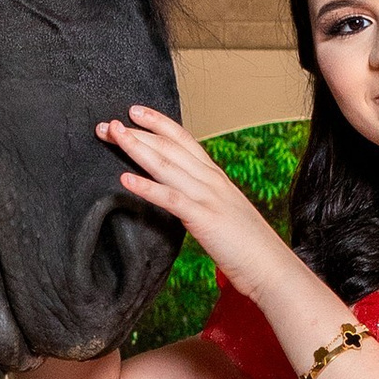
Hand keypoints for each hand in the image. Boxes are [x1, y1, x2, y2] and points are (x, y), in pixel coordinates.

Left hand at [98, 104, 298, 302]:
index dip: (158, 122)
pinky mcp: (204, 219)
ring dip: (137, 147)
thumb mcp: (225, 212)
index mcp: (215, 177)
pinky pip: (170, 199)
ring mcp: (208, 197)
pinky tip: (125, 179)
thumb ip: (204, 200)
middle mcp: (211, 180)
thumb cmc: (248, 245)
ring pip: (166, 165)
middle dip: (136, 132)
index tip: (134, 111)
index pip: (183, 139)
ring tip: (113, 135)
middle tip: (107, 125)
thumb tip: (184, 198)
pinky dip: (147, 187)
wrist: (272, 267)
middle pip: (169, 147)